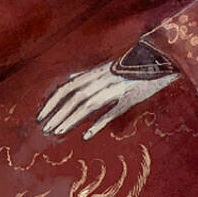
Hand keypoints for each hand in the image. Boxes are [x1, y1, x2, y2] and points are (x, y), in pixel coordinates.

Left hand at [38, 60, 177, 140]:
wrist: (157, 60)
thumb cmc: (129, 67)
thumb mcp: (106, 68)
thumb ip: (87, 75)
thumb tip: (70, 78)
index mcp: (93, 73)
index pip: (66, 88)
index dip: (51, 102)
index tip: (40, 116)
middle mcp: (101, 79)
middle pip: (74, 97)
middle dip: (57, 113)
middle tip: (45, 129)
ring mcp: (115, 89)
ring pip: (88, 105)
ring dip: (71, 118)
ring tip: (57, 132)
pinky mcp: (129, 99)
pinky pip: (111, 112)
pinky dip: (97, 123)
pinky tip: (85, 136)